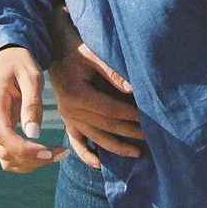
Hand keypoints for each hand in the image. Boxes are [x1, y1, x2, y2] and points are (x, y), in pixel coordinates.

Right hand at [0, 47, 65, 171]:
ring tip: (57, 154)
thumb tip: (33, 134)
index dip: (25, 150)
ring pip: (5, 158)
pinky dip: (25, 160)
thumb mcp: (31, 75)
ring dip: (30, 163)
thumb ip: (32, 103)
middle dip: (34, 160)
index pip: (3, 136)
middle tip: (63, 153)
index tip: (50, 152)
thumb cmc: (19, 62)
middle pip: (5, 152)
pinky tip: (45, 153)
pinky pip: (7, 154)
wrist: (3, 57)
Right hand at [48, 6, 143, 167]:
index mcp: (76, 95)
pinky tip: (99, 164)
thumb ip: (112, 72)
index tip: (149, 120)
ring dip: (116, 147)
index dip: (130, 116)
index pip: (110, 111)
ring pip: (94, 137)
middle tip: (152, 138)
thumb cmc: (77, 45)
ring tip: (137, 153)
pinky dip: (86, 154)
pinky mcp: (66, 117)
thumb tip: (132, 90)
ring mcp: (66, 116)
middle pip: (105, 127)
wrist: (54, 43)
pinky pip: (75, 141)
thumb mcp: (92, 53)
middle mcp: (69, 110)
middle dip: (129, 133)